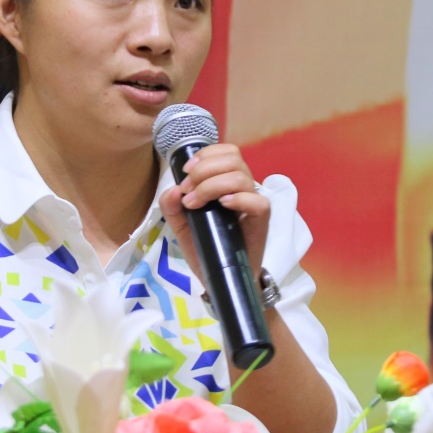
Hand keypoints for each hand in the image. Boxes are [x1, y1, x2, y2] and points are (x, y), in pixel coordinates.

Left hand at [157, 143, 268, 286]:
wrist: (218, 280)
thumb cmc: (205, 249)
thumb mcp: (181, 227)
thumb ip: (172, 207)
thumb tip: (173, 189)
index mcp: (227, 182)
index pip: (226, 152)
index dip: (206, 155)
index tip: (186, 172)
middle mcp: (243, 188)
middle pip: (233, 159)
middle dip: (204, 170)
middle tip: (187, 191)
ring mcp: (253, 204)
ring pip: (241, 177)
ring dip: (212, 185)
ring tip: (195, 204)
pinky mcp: (260, 222)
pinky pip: (258, 202)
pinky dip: (240, 199)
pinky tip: (223, 205)